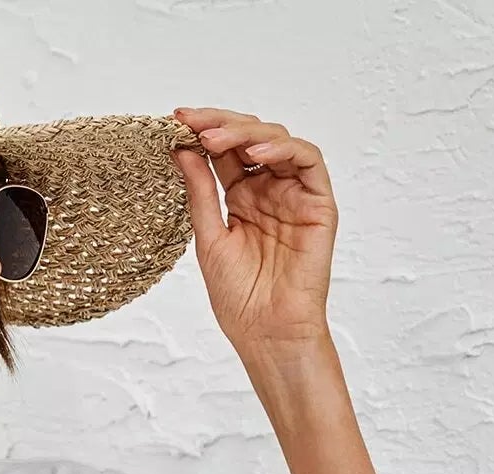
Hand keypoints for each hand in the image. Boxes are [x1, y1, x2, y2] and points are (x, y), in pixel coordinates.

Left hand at [171, 107, 338, 361]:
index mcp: (241, 198)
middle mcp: (268, 190)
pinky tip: (255, 154)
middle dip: (219, 124)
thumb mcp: (209, 238)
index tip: (174, 120)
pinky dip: (283, 149)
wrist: (268, 333)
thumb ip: (200, 192)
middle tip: (191, 121)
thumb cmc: (240, 298)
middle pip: (249, 139)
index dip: (202, 132)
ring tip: (214, 137)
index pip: (224, 152)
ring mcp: (294, 194)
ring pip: (277, 141)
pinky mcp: (319, 202)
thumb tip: (180, 150)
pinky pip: (307, 161)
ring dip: (245, 133)